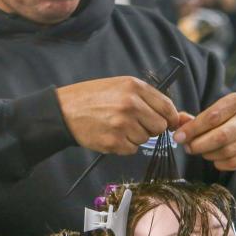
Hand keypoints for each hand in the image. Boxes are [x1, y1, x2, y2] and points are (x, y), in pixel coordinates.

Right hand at [56, 77, 179, 154]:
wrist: (65, 110)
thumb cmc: (93, 97)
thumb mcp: (120, 85)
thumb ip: (145, 97)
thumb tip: (170, 115)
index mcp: (135, 87)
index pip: (167, 107)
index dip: (170, 118)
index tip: (168, 122)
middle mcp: (131, 104)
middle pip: (159, 126)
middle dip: (150, 128)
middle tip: (135, 123)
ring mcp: (122, 124)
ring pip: (145, 139)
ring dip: (135, 137)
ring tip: (118, 127)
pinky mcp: (114, 141)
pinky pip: (131, 149)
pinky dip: (124, 146)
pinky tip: (111, 135)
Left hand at [173, 93, 235, 170]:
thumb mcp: (225, 107)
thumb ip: (201, 116)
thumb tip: (178, 121)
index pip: (212, 117)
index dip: (193, 128)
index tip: (178, 136)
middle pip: (220, 137)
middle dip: (198, 144)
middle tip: (188, 147)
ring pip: (225, 152)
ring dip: (207, 154)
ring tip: (202, 150)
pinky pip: (232, 163)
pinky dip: (219, 163)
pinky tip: (215, 157)